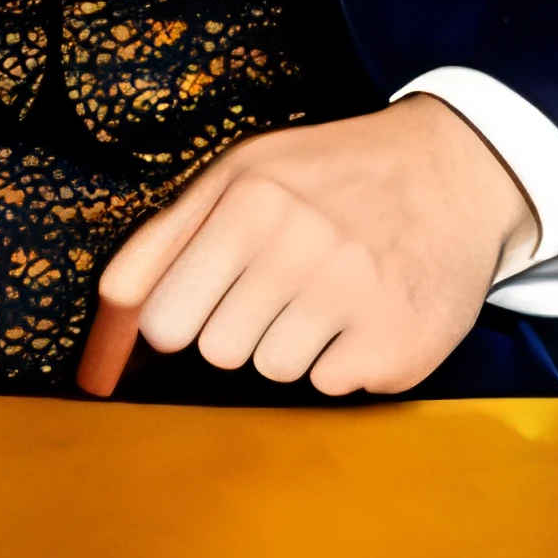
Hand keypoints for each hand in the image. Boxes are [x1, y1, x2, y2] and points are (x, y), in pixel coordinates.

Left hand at [80, 95, 536, 398]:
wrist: (455, 170)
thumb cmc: (331, 174)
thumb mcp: (242, 173)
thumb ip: (162, 241)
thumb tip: (103, 322)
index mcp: (250, 203)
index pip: (165, 320)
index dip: (186, 312)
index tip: (217, 290)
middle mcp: (300, 249)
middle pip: (218, 352)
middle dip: (243, 323)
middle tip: (287, 279)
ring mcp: (353, 301)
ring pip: (273, 371)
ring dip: (296, 340)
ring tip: (333, 287)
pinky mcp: (396, 347)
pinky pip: (329, 386)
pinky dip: (345, 357)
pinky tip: (369, 308)